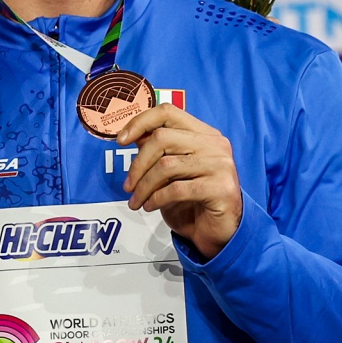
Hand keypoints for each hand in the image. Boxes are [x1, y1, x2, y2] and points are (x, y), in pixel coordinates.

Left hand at [117, 105, 243, 259]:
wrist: (220, 230)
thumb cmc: (193, 199)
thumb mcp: (172, 172)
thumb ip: (158, 151)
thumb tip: (131, 135)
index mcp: (204, 134)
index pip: (168, 112)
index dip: (140, 122)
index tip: (120, 141)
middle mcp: (215, 144)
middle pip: (162, 138)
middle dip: (137, 165)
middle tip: (127, 186)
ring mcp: (221, 165)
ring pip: (165, 166)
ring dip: (143, 187)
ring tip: (136, 201)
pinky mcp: (220, 188)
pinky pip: (176, 189)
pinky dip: (156, 199)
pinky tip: (150, 206)